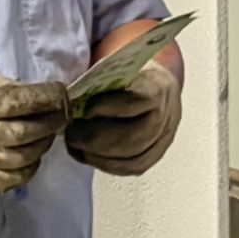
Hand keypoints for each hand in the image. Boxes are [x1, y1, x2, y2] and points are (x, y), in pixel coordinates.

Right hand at [0, 71, 70, 191]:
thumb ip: (7, 87)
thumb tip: (41, 94)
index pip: (21, 101)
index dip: (47, 96)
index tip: (60, 91)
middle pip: (28, 132)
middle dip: (52, 121)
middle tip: (61, 113)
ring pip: (26, 156)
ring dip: (44, 143)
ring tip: (47, 132)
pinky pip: (17, 178)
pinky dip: (32, 166)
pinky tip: (33, 154)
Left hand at [68, 55, 183, 177]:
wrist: (158, 87)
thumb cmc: (131, 76)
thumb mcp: (119, 69)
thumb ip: (101, 82)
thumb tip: (71, 100)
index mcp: (158, 86)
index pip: (137, 100)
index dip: (107, 107)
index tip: (84, 108)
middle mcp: (166, 115)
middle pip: (133, 137)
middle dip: (95, 138)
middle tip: (71, 133)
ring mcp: (164, 139)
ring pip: (131, 157)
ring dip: (97, 155)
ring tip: (75, 146)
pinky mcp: (155, 156)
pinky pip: (131, 168)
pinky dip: (105, 165)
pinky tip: (87, 156)